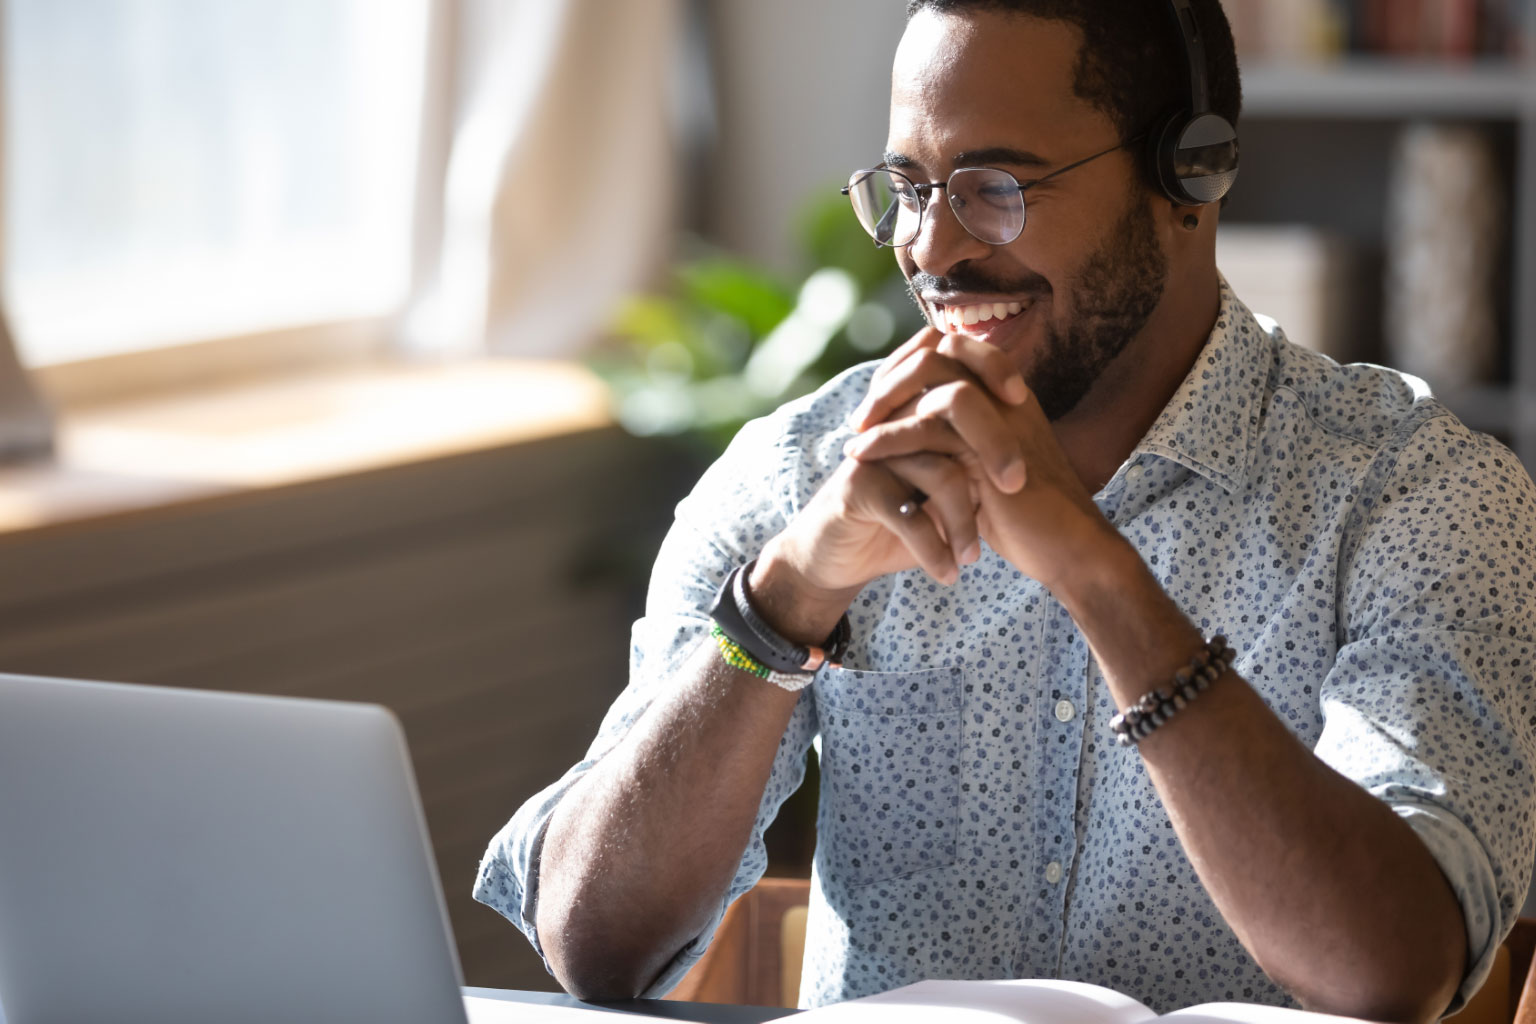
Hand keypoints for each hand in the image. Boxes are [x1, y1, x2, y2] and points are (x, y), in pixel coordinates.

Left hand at [843, 331, 1116, 589]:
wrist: (1067, 551)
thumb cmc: (1028, 518)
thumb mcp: (986, 471)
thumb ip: (960, 443)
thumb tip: (916, 432)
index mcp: (1009, 395)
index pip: (953, 350)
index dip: (910, 366)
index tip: (879, 400)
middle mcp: (1006, 396)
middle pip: (939, 351)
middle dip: (891, 378)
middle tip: (861, 416)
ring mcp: (1001, 417)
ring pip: (931, 380)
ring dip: (883, 403)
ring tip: (854, 436)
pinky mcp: (990, 448)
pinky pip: (927, 426)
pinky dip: (887, 438)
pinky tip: (861, 455)